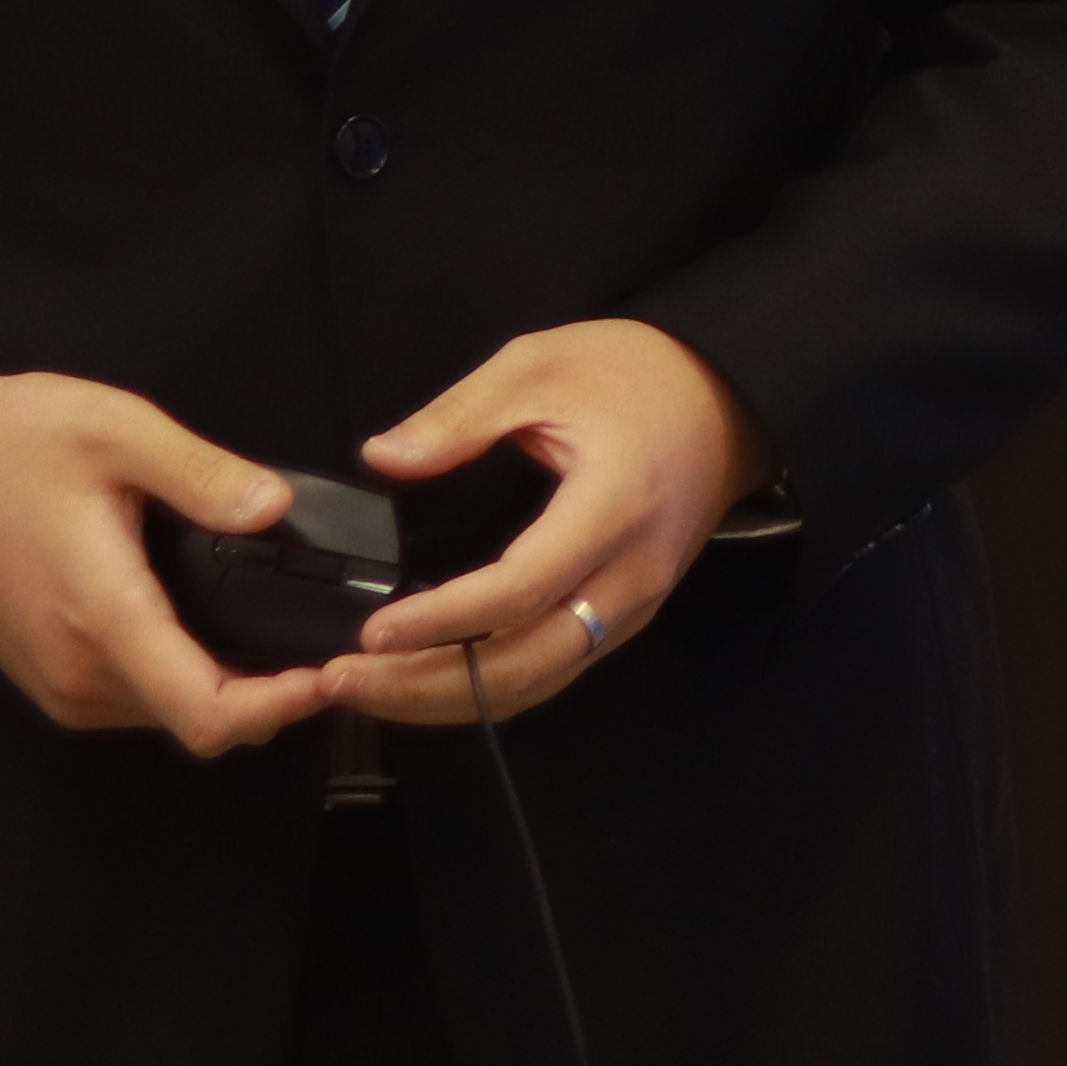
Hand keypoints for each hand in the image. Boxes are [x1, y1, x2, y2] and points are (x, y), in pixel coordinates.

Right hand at [0, 355, 327, 756]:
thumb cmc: (7, 442)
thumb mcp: (117, 429)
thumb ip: (202, 473)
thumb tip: (275, 507)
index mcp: (102, 617)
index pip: (206, 713)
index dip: (282, 706)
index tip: (333, 671)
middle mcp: (77, 671)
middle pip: (198, 723)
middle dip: (272, 699)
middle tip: (329, 647)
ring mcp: (57, 682)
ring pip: (168, 716)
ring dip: (230, 694)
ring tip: (285, 640)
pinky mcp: (47, 675)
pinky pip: (135, 701)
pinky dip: (187, 682)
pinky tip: (218, 634)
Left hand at [324, 320, 766, 728]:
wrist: (725, 399)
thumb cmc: (636, 374)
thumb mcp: (541, 365)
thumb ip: (461, 415)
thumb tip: (384, 458)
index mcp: (612, 507)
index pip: (520, 589)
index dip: (442, 620)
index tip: (371, 631)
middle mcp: (630, 575)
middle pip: (525, 663)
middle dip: (426, 686)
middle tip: (341, 681)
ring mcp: (633, 605)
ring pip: (536, 682)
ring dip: (446, 700)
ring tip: (366, 690)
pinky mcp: (623, 616)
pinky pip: (552, 671)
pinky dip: (484, 688)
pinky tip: (425, 681)